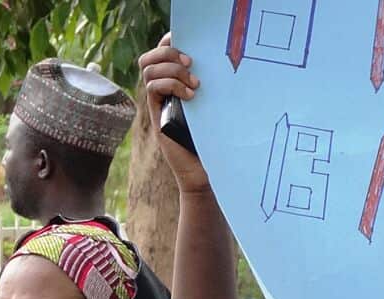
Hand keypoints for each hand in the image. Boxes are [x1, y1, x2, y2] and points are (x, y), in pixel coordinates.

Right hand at [139, 33, 211, 193]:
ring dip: (171, 69)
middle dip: (168, 52)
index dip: (168, 43)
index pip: (163, 55)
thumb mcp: (217, 111)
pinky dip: (170, 85)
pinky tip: (190, 96)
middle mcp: (163, 93)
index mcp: (176, 86)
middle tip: (191, 63)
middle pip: (150, 58)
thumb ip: (216, 91)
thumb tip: (235, 66)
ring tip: (195, 83)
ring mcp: (159, 104)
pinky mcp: (158, 117)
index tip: (187, 40)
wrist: (205, 173)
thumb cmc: (216, 143)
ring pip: (149, 70)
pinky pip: (153, 89)